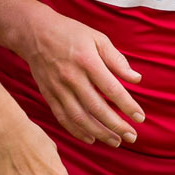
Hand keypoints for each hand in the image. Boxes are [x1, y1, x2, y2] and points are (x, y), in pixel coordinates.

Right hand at [16, 5, 144, 146]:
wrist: (34, 32)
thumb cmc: (70, 33)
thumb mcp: (97, 38)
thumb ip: (117, 60)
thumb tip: (136, 79)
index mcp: (87, 61)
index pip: (111, 89)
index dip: (127, 106)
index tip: (140, 118)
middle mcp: (72, 77)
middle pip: (96, 108)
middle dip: (116, 126)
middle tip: (132, 136)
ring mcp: (58, 88)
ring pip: (80, 118)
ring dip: (99, 133)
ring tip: (116, 141)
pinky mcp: (48, 95)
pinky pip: (63, 118)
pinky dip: (77, 131)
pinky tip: (91, 138)